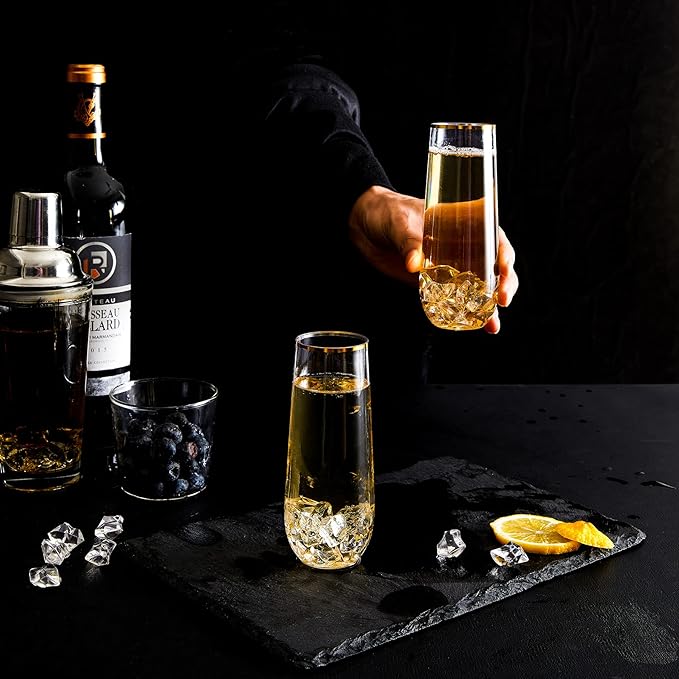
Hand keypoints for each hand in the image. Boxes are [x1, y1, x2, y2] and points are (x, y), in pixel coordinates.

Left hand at [348, 185, 518, 331]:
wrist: (362, 225)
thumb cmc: (386, 212)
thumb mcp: (399, 222)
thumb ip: (408, 240)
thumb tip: (414, 263)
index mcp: (463, 222)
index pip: (493, 237)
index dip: (504, 253)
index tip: (504, 267)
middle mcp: (463, 246)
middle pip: (495, 265)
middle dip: (505, 284)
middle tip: (502, 301)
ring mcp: (450, 266)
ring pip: (480, 286)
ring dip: (489, 306)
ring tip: (493, 324)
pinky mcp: (435, 283)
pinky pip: (456, 299)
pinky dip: (467, 314)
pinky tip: (477, 326)